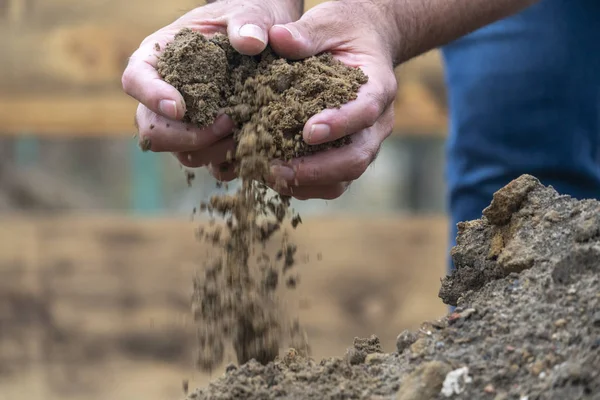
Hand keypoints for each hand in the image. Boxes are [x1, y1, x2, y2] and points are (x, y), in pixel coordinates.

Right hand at [122, 0, 301, 171]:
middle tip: (227, 123)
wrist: (268, 39)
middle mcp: (166, 96)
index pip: (136, 80)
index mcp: (160, 58)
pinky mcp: (213, 142)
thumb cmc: (248, 19)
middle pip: (152, 130)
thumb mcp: (249, 12)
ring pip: (182, 153)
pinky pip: (212, 165)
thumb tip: (250, 42)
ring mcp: (188, 124)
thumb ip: (248, 23)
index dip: (151, 97)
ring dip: (212, 151)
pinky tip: (252, 147)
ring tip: (244, 132)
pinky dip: (230, 163)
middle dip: (188, 135)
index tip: (179, 107)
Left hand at [266, 0, 397, 199]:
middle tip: (279, 169)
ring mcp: (365, 141)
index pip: (366, 111)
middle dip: (320, 168)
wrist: (365, 44)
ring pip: (347, 176)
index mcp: (378, 86)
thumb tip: (277, 38)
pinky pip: (333, 180)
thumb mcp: (330, 22)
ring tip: (271, 178)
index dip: (340, 124)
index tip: (308, 132)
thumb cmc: (346, 31)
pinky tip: (274, 178)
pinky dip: (306, 185)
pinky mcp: (348, 153)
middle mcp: (378, 121)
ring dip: (310, 183)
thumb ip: (307, 33)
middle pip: (359, 155)